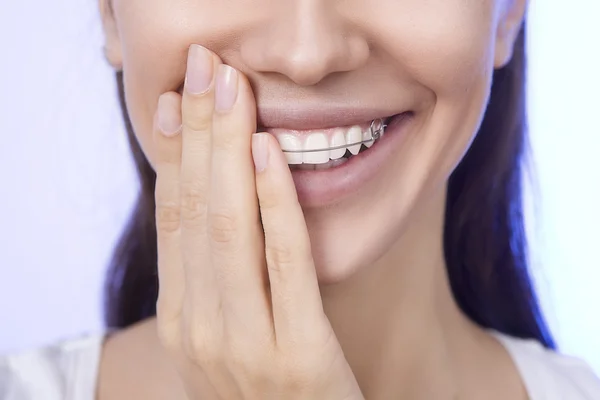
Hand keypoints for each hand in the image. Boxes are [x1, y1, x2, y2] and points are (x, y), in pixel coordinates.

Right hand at [152, 44, 363, 399]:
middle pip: (194, 210)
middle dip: (197, 132)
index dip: (173, 153)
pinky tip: (268, 152)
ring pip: (229, 227)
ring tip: (231, 89)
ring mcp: (243, 345)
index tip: (177, 99)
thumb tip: (210, 206)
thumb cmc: (269, 392)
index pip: (171, 219)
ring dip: (227, 149)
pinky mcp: (298, 355)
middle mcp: (199, 330)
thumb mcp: (227, 337)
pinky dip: (274, 202)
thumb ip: (214, 281)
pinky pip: (284, 262)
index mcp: (181, 321)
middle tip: (202, 69)